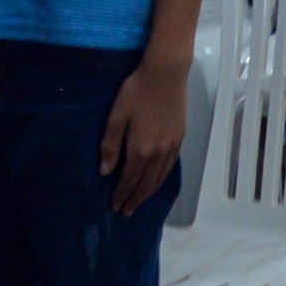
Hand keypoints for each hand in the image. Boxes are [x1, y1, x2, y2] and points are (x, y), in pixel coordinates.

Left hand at [102, 47, 192, 212]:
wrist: (167, 73)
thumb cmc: (137, 91)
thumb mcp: (117, 115)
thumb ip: (110, 145)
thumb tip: (105, 172)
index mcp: (140, 149)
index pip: (129, 180)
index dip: (121, 195)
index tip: (115, 207)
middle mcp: (158, 153)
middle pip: (146, 183)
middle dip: (135, 199)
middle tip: (126, 212)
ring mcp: (171, 146)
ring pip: (160, 178)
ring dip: (149, 193)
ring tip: (139, 202)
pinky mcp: (180, 138)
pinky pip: (170, 167)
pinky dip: (161, 179)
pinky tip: (157, 181)